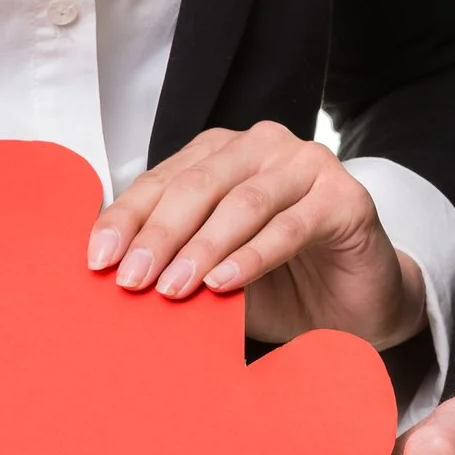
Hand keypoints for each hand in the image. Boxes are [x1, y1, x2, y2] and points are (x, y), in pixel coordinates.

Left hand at [88, 122, 426, 347]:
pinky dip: (253, 257)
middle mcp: (263, 148)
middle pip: (197, 186)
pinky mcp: (345, 197)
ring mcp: (308, 166)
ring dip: (202, 248)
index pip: (162, 181)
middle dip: (158, 235)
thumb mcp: (212, 272)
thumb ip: (173, 262)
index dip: (126, 219)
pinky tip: (224, 284)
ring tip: (173, 288)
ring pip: (242, 203)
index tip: (99, 260)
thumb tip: (113, 275)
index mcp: (221, 155)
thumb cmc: (280, 285)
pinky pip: (291, 227)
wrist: (355, 307)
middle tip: (132, 279)